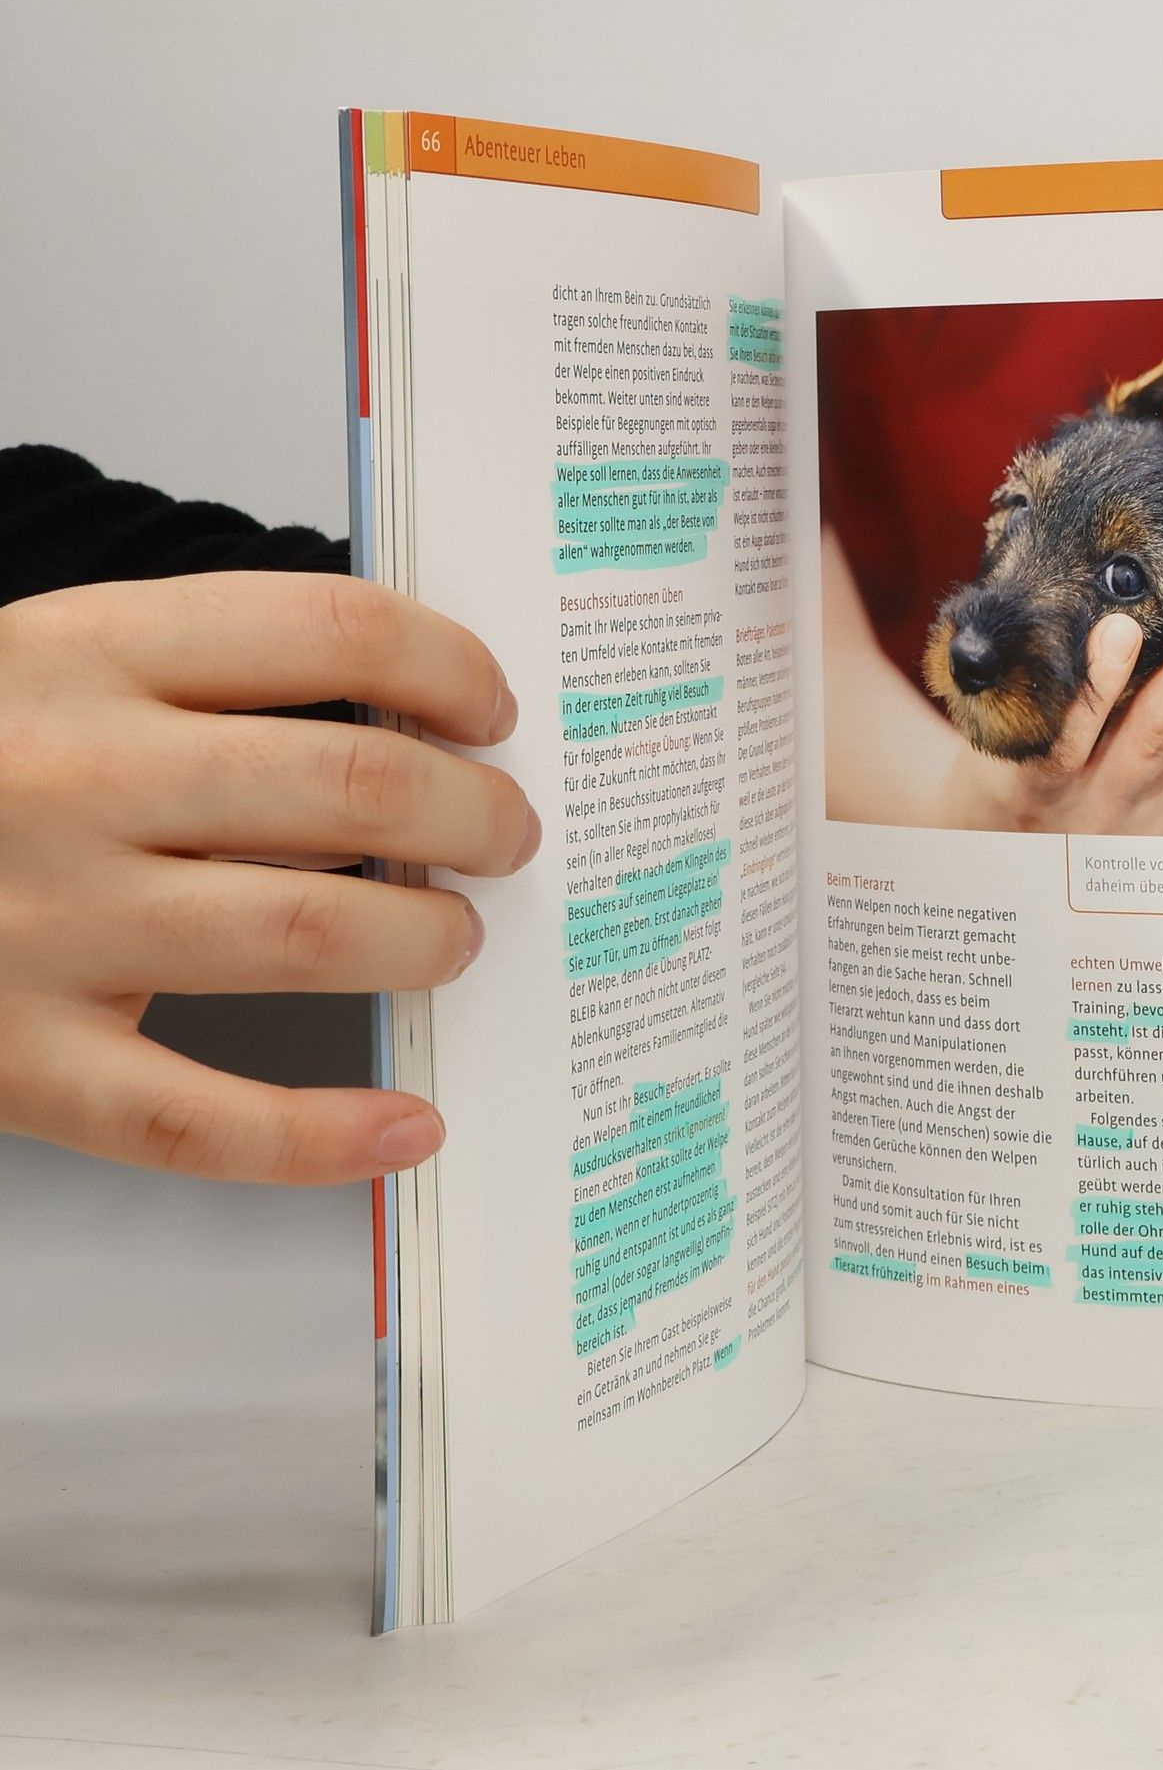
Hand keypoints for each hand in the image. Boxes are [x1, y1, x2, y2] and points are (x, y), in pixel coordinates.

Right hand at [0, 572, 538, 1182]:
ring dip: (426, 938)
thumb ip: (209, 675)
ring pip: (311, 930)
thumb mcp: (50, 667)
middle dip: (475, 812)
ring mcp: (43, 927)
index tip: (491, 710)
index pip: (331, 631)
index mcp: (85, 654)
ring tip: (453, 937)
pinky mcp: (22, 1063)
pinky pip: (204, 1120)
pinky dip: (326, 1138)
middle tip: (507, 835)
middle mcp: (72, 780)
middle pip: (353, 785)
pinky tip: (409, 1129)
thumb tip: (422, 724)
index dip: (448, 670)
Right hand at [946, 573, 1162, 833]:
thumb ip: (1015, 689)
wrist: (1016, 867)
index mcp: (1031, 794)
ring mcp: (1146, 826)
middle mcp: (1095, 813)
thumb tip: (1052, 603)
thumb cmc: (995, 786)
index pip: (1063, 744)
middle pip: (1156, 734)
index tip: (1120, 627)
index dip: (1096, 687)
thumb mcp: (985, 745)